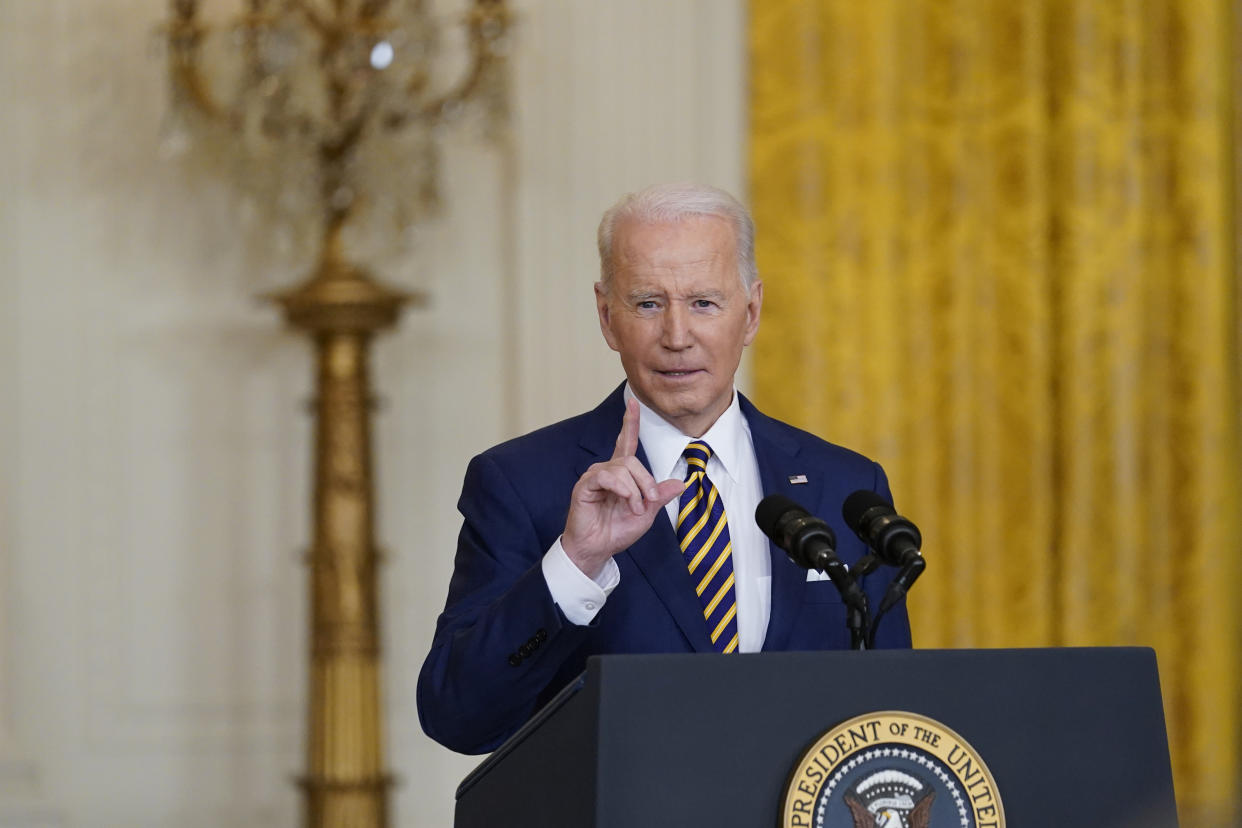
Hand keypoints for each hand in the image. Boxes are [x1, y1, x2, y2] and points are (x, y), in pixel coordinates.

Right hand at [561, 398, 683, 577]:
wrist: (598, 549)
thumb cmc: (617, 531)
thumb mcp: (647, 513)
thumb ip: (659, 496)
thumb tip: (681, 483)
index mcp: (621, 474)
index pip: (626, 441)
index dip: (630, 422)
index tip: (633, 402)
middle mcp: (607, 470)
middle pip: (632, 460)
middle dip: (646, 481)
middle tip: (649, 502)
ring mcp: (595, 476)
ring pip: (623, 468)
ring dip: (635, 490)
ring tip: (635, 508)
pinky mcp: (585, 485)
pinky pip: (608, 476)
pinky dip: (622, 488)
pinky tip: (626, 500)